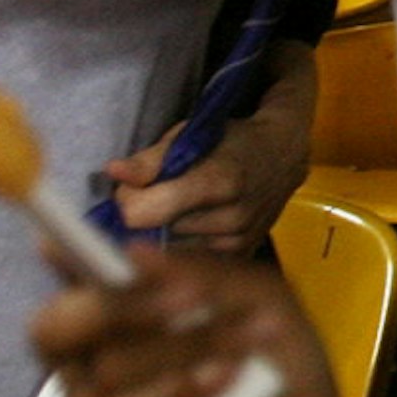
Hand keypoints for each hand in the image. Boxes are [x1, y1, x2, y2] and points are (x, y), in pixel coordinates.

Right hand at [36, 253, 342, 396]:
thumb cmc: (280, 378)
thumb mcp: (259, 305)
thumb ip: (203, 275)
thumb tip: (133, 251)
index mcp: (118, 330)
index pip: (71, 290)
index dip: (62, 261)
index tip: (56, 238)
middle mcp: (92, 375)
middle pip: (54, 329)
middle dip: (119, 303)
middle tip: (190, 297)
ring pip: (106, 372)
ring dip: (186, 346)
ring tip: (248, 344)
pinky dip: (172, 396)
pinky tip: (222, 380)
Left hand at [104, 91, 314, 256]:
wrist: (283, 156)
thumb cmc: (231, 140)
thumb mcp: (190, 135)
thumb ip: (150, 159)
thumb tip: (113, 173)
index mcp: (219, 180)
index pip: (146, 212)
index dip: (129, 201)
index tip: (131, 188)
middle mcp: (231, 219)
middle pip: (156, 232)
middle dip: (148, 215)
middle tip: (157, 194)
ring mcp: (238, 244)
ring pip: (172, 250)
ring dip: (167, 232)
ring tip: (181, 207)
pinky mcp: (240, 259)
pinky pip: (193, 261)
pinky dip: (185, 245)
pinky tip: (195, 224)